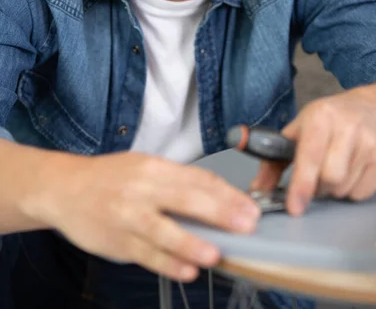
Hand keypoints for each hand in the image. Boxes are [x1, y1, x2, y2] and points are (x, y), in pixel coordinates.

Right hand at [29, 151, 259, 280]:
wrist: (65, 189)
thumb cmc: (111, 178)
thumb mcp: (144, 167)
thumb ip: (176, 183)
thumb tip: (218, 201)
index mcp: (153, 167)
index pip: (196, 178)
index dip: (226, 193)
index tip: (249, 205)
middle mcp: (142, 189)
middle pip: (185, 199)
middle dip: (219, 212)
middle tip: (247, 224)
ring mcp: (127, 216)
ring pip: (163, 231)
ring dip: (191, 243)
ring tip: (216, 254)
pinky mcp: (117, 242)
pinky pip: (146, 254)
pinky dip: (167, 264)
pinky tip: (187, 270)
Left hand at [250, 79, 375, 215]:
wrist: (372, 108)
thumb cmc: (329, 121)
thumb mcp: (298, 130)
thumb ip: (274, 161)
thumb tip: (257, 190)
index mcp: (320, 116)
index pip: (309, 156)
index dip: (301, 185)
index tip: (294, 207)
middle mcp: (348, 126)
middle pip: (329, 178)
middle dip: (317, 187)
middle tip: (315, 179)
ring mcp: (371, 141)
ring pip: (345, 188)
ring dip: (334, 190)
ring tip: (334, 170)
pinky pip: (363, 192)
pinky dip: (352, 190)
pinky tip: (352, 171)